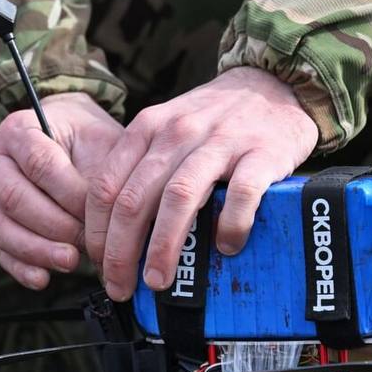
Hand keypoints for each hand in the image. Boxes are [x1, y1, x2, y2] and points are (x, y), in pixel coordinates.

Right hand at [0, 93, 121, 289]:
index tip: (99, 211)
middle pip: (16, 199)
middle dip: (55, 225)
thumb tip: (123, 216)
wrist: (72, 143)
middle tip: (89, 241)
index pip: (40, 165)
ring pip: (1, 227)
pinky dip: (21, 268)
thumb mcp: (102, 142)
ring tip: (70, 261)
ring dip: (37, 250)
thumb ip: (106, 172)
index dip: (71, 193)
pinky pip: (1, 251)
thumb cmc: (90, 142)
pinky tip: (43, 278)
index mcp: (19, 131)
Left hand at [86, 67, 317, 300]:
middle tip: (121, 287)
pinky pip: (241, 196)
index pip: (105, 187)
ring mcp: (221, 143)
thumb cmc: (216, 119)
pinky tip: (226, 248)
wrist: (274, 84)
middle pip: (134, 199)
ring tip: (158, 280)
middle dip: (121, 252)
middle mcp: (178, 133)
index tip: (100, 266)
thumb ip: (144, 169)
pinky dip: (230, 226)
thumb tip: (118, 234)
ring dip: (163, 247)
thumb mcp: (169, 130)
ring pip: (179, 199)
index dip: (97, 234)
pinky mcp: (261, 154)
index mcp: (148, 129)